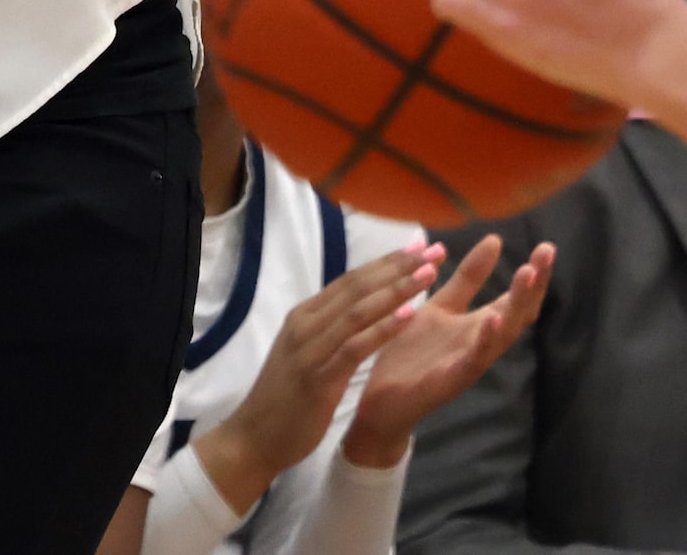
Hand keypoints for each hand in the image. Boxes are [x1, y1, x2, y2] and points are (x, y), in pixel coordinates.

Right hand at [193, 245, 442, 514]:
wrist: (253, 439)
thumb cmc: (285, 396)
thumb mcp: (305, 350)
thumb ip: (328, 326)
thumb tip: (359, 304)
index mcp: (305, 315)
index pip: (351, 279)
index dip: (387, 261)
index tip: (419, 245)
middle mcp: (307, 325)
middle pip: (358, 286)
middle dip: (398, 266)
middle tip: (433, 250)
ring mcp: (310, 350)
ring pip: (358, 310)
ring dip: (396, 290)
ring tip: (428, 274)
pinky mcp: (317, 378)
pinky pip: (354, 347)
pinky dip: (382, 329)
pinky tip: (409, 316)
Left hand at [343, 234, 553, 467]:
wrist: (380, 402)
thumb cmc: (412, 353)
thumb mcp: (440, 306)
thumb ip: (467, 278)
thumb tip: (495, 239)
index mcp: (477, 325)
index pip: (514, 299)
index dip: (533, 275)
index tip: (546, 246)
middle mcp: (479, 343)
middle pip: (516, 314)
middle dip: (533, 285)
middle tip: (546, 253)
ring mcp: (467, 363)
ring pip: (502, 335)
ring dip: (516, 306)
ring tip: (527, 275)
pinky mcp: (449, 382)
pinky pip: (472, 362)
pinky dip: (485, 341)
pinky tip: (492, 319)